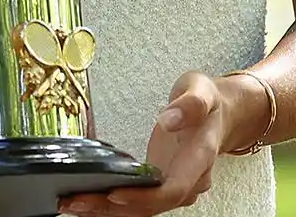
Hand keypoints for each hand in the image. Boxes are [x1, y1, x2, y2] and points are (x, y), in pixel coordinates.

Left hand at [60, 72, 250, 215]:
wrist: (222, 113)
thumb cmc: (210, 101)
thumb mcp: (202, 90)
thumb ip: (190, 103)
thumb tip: (169, 120)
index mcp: (200, 158)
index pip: (173, 190)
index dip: (144, 197)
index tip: (114, 194)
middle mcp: (189, 181)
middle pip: (152, 207)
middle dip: (113, 208)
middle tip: (77, 201)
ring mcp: (176, 187)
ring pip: (142, 210)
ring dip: (107, 211)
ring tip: (72, 204)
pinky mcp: (161, 186)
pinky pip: (138, 203)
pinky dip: (112, 205)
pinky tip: (87, 201)